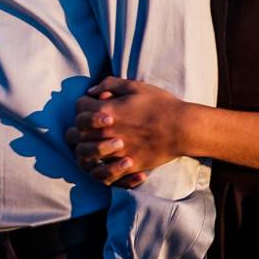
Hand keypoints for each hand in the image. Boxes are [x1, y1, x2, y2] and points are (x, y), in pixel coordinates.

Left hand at [66, 77, 189, 187]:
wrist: (182, 127)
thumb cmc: (161, 104)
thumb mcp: (136, 86)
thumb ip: (110, 84)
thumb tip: (92, 91)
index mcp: (107, 110)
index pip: (80, 107)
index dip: (85, 103)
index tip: (94, 104)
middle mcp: (106, 132)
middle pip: (76, 132)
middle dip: (80, 127)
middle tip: (92, 126)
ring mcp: (115, 151)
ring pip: (84, 155)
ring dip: (86, 149)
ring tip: (95, 146)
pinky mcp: (127, 165)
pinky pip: (104, 174)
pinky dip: (104, 170)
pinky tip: (110, 162)